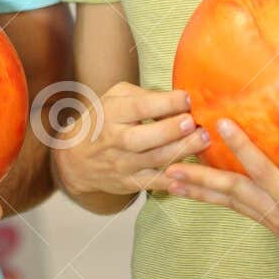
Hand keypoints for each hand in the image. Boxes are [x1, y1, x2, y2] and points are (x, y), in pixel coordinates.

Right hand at [53, 82, 209, 197]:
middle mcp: (115, 140)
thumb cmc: (102, 120)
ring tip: (203, 140)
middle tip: (194, 122)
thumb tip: (176, 97)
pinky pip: (154, 183)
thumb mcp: (114, 98)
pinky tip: (192, 173)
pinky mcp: (130, 182)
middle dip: (171, 130)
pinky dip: (173, 180)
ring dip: (181, 151)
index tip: (187, 97)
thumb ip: (142, 95)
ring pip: (154, 160)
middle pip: (144, 137)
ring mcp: (123, 164)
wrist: (74, 160)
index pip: (139, 108)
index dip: (164, 103)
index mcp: (111, 113)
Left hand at [165, 114, 278, 257]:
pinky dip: (218, 197)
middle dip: (201, 179)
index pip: (260, 172)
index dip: (240, 148)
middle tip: (170, 165)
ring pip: (230, 204)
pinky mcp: (275, 223)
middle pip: (232, 194)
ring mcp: (274, 222)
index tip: (219, 125)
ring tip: (171, 180)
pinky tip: (203, 188)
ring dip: (201, 191)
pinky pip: (240, 208)